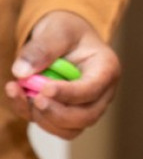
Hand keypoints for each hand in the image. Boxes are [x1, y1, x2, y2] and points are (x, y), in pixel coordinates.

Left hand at [3, 10, 120, 139]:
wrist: (63, 39)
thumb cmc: (66, 31)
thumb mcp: (57, 29)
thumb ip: (42, 48)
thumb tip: (22, 72)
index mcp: (106, 68)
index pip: (93, 89)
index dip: (69, 94)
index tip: (44, 90)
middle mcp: (102, 92)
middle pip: (87, 116)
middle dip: (58, 113)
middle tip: (35, 99)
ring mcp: (87, 106)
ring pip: (71, 129)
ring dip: (44, 119)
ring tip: (23, 94)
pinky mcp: (68, 114)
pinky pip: (54, 127)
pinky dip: (34, 117)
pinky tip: (18, 96)